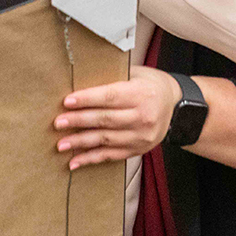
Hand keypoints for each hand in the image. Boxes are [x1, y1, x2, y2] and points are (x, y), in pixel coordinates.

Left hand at [53, 66, 181, 169]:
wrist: (176, 106)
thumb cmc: (151, 85)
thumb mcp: (137, 74)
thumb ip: (113, 78)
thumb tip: (81, 80)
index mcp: (142, 94)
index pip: (110, 96)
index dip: (88, 99)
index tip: (67, 101)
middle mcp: (144, 117)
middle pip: (106, 119)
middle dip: (79, 121)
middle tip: (58, 123)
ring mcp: (142, 136)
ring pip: (106, 139)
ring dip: (81, 142)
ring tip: (61, 144)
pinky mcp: (138, 149)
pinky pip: (111, 156)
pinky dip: (91, 159)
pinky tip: (74, 161)